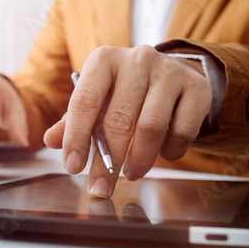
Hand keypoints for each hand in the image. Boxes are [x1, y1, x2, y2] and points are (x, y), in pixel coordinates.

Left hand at [44, 45, 211, 197]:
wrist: (173, 73)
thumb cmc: (125, 90)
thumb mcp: (97, 98)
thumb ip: (72, 120)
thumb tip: (51, 140)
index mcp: (103, 60)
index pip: (84, 101)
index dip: (76, 138)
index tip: (73, 167)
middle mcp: (136, 59)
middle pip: (118, 120)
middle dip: (107, 162)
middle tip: (101, 188)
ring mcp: (169, 71)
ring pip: (151, 128)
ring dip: (139, 160)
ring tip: (131, 173)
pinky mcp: (197, 88)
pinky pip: (182, 131)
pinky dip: (171, 151)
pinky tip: (163, 154)